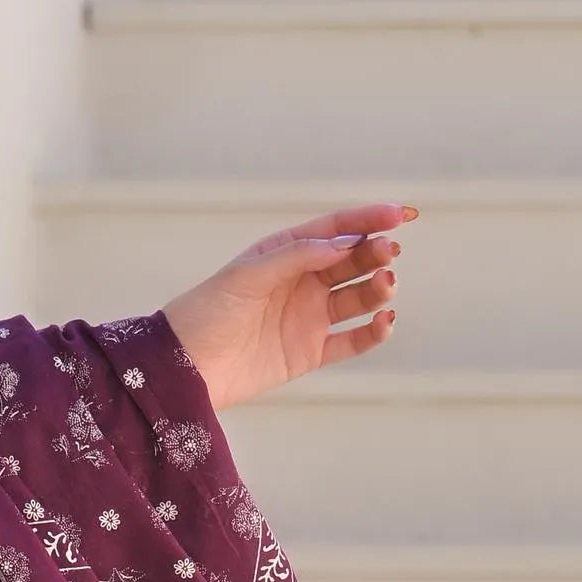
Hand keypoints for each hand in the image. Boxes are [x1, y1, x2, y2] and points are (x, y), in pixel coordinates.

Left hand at [161, 210, 410, 413]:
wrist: (183, 368)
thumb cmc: (207, 312)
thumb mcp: (247, 276)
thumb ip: (296, 257)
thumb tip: (344, 244)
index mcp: (284, 254)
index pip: (334, 230)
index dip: (367, 219)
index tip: (399, 214)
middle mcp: (301, 282)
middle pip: (352, 261)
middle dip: (375, 252)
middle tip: (388, 252)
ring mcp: (308, 317)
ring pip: (358, 298)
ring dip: (378, 289)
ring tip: (387, 284)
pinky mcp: (310, 353)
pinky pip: (353, 341)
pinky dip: (374, 332)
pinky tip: (386, 321)